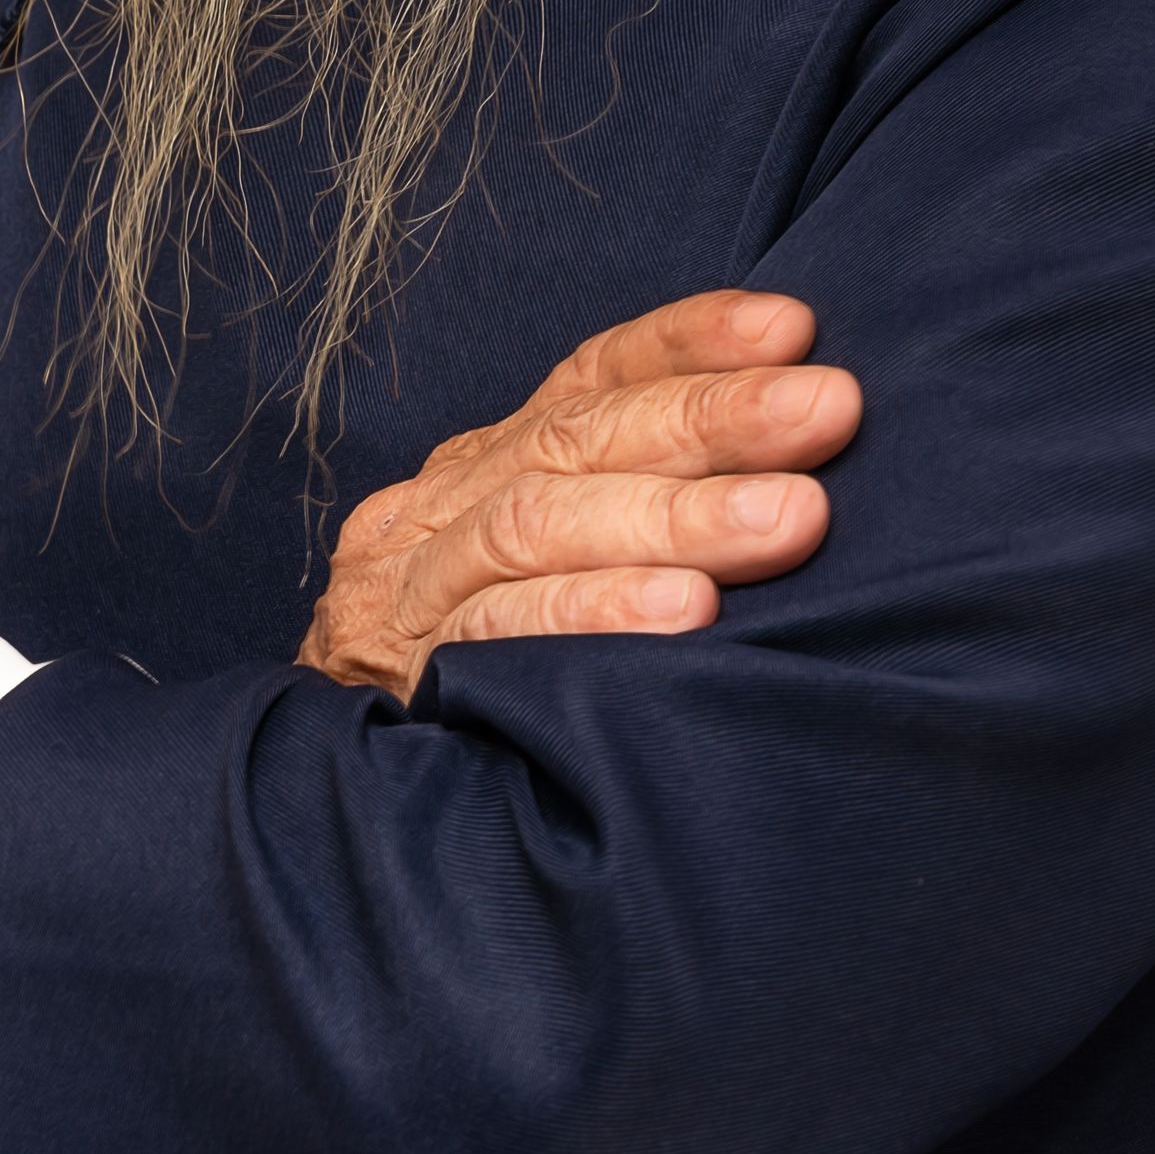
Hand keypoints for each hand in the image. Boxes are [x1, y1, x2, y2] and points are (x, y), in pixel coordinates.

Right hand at [297, 290, 859, 703]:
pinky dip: (594, 614)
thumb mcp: (561, 572)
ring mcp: (407, 593)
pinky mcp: (397, 678)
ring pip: (536, 522)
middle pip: (575, 440)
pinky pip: (496, 635)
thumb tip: (803, 468)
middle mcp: (438, 511)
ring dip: (675, 516)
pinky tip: (685, 614)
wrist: (326, 824)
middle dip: (712, 418)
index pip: (587, 378)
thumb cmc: (502, 689)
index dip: (688, 342)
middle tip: (827, 409)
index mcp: (485, 468)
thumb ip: (636, 512)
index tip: (793, 329)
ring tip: (790, 518)